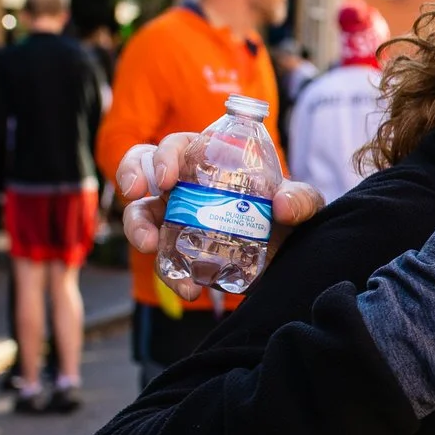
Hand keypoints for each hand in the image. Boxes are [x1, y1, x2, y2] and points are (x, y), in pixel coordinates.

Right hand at [118, 131, 324, 302]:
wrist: (289, 255)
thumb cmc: (289, 214)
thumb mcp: (304, 202)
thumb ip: (301, 198)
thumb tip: (283, 205)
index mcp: (210, 161)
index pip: (177, 146)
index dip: (163, 155)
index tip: (166, 178)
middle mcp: (186, 185)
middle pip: (142, 168)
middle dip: (130, 176)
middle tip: (136, 194)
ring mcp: (176, 218)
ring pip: (140, 215)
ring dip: (137, 229)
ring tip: (150, 247)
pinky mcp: (179, 251)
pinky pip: (163, 259)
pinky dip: (169, 273)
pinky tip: (188, 288)